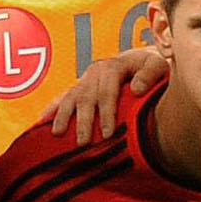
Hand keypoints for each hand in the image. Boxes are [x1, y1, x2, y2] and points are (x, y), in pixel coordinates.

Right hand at [45, 43, 166, 140]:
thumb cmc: (153, 65)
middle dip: (84, 121)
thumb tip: (136, 90)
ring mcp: (86, 78)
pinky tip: (42, 122)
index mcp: (113, 66)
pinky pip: (63, 96)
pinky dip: (52, 109)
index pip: (107, 92)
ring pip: (71, 97)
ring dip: (63, 116)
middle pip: (86, 97)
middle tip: (84, 143)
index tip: (107, 134)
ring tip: (58, 134)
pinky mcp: (81, 85)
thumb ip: (150, 74)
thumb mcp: (158, 64)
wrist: (143, 58)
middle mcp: (96, 70)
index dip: (106, 113)